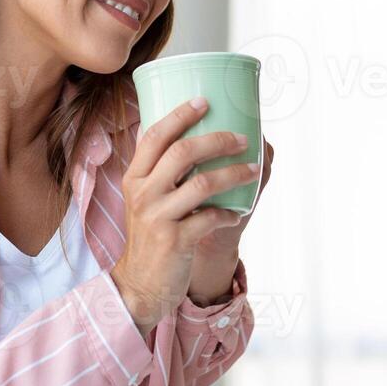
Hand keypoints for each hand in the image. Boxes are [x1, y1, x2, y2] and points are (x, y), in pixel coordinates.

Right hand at [109, 98, 261, 336]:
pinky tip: (236, 212)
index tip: (204, 101)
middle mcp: (142, 193)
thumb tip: (192, 136)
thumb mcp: (143, 199)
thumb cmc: (149, 236)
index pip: (154, 136)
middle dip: (218, 140)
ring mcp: (157, 217)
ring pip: (202, 183)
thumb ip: (159, 172)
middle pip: (182, 152)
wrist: (139, 284)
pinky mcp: (175, 240)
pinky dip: (228, 212)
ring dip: (234, 174)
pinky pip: (210, 218)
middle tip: (242, 138)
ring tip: (252, 170)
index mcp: (134, 177)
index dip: (180, 115)